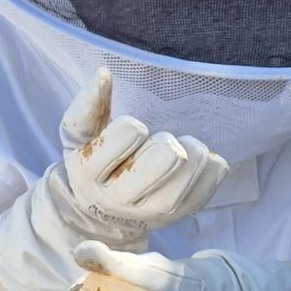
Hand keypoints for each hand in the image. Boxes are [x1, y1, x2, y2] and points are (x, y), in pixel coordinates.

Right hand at [53, 67, 226, 246]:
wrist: (102, 212)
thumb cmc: (94, 161)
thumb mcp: (78, 135)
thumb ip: (87, 105)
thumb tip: (104, 73)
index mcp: (89, 173)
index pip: (124, 138)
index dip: (132, 127)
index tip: (133, 130)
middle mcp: (120, 198)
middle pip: (158, 165)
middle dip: (166, 145)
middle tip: (165, 140)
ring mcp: (151, 212)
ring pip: (182, 185)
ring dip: (194, 157)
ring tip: (190, 147)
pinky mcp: (177, 216)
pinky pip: (204, 193)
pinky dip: (211, 171)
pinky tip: (205, 160)